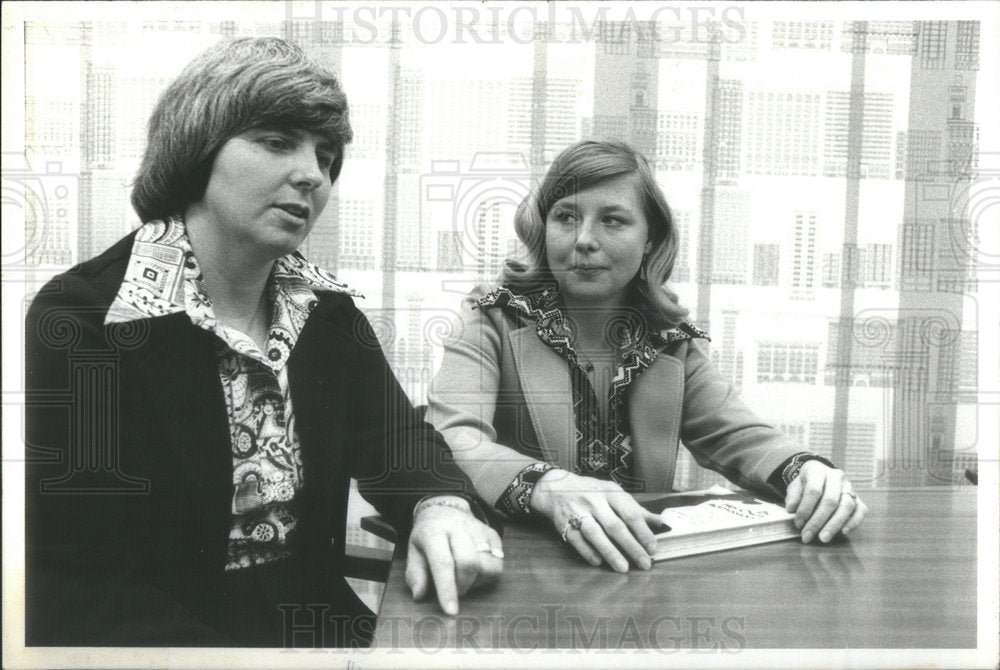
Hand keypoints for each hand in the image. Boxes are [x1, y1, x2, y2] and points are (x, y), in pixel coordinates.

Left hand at [405, 497, 502, 614]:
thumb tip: (419, 594)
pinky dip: (487, 573)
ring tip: (465, 576)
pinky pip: (499, 562)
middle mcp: (458, 527)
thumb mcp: (413, 553)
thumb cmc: (428, 538)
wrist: (443, 511)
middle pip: (469, 563)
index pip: (443, 562)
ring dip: (477, 580)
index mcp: (434, 532)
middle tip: (455, 589)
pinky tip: (476, 568)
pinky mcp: (493, 533)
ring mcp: (478, 529)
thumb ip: (415, 575)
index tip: (451, 611)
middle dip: (463, 585)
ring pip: (489, 564)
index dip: (447, 589)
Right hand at [530, 469, 664, 572]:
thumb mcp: (614, 494)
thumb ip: (636, 509)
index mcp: (610, 492)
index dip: (643, 532)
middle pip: (615, 526)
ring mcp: (578, 512)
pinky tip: (599, 562)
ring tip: (623, 568)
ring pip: (595, 534)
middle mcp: (594, 501)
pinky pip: (577, 540)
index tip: (653, 548)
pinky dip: (588, 552)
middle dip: (631, 546)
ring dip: (610, 552)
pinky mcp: (564, 524)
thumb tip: (661, 523)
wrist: (555, 488)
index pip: (630, 513)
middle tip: (645, 563)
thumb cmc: (591, 492)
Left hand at [785, 461, 868, 542]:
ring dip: (834, 525)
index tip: (798, 524)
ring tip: (823, 538)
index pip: (814, 490)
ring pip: (847, 506)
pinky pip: (861, 510)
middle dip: (818, 521)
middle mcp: (836, 477)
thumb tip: (792, 509)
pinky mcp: (858, 498)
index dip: (805, 509)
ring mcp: (849, 486)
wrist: (818, 477)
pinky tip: (843, 532)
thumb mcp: (794, 487)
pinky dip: (854, 522)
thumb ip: (793, 497)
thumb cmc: (805, 484)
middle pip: (830, 500)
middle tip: (808, 536)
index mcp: (817, 470)